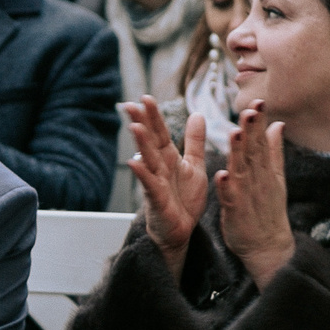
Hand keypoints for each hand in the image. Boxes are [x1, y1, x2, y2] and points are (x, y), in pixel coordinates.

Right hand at [124, 96, 207, 277]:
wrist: (183, 231)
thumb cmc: (185, 199)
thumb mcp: (194, 166)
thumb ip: (195, 141)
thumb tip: (197, 114)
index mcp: (169, 158)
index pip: (160, 132)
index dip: (154, 116)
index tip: (146, 98)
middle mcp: (160, 167)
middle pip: (149, 142)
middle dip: (142, 124)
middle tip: (131, 105)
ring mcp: (156, 183)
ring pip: (148, 160)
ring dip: (141, 144)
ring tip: (134, 127)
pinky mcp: (157, 201)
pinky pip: (149, 185)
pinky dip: (142, 174)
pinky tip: (134, 163)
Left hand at [213, 102, 295, 286]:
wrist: (268, 247)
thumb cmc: (268, 210)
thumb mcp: (276, 178)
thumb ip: (274, 151)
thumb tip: (277, 124)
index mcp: (265, 170)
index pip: (262, 142)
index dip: (259, 123)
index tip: (258, 101)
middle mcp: (257, 180)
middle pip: (253, 152)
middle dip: (251, 131)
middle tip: (250, 110)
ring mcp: (246, 196)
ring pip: (241, 171)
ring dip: (238, 153)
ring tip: (235, 134)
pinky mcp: (236, 212)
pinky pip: (229, 198)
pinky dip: (226, 187)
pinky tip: (222, 175)